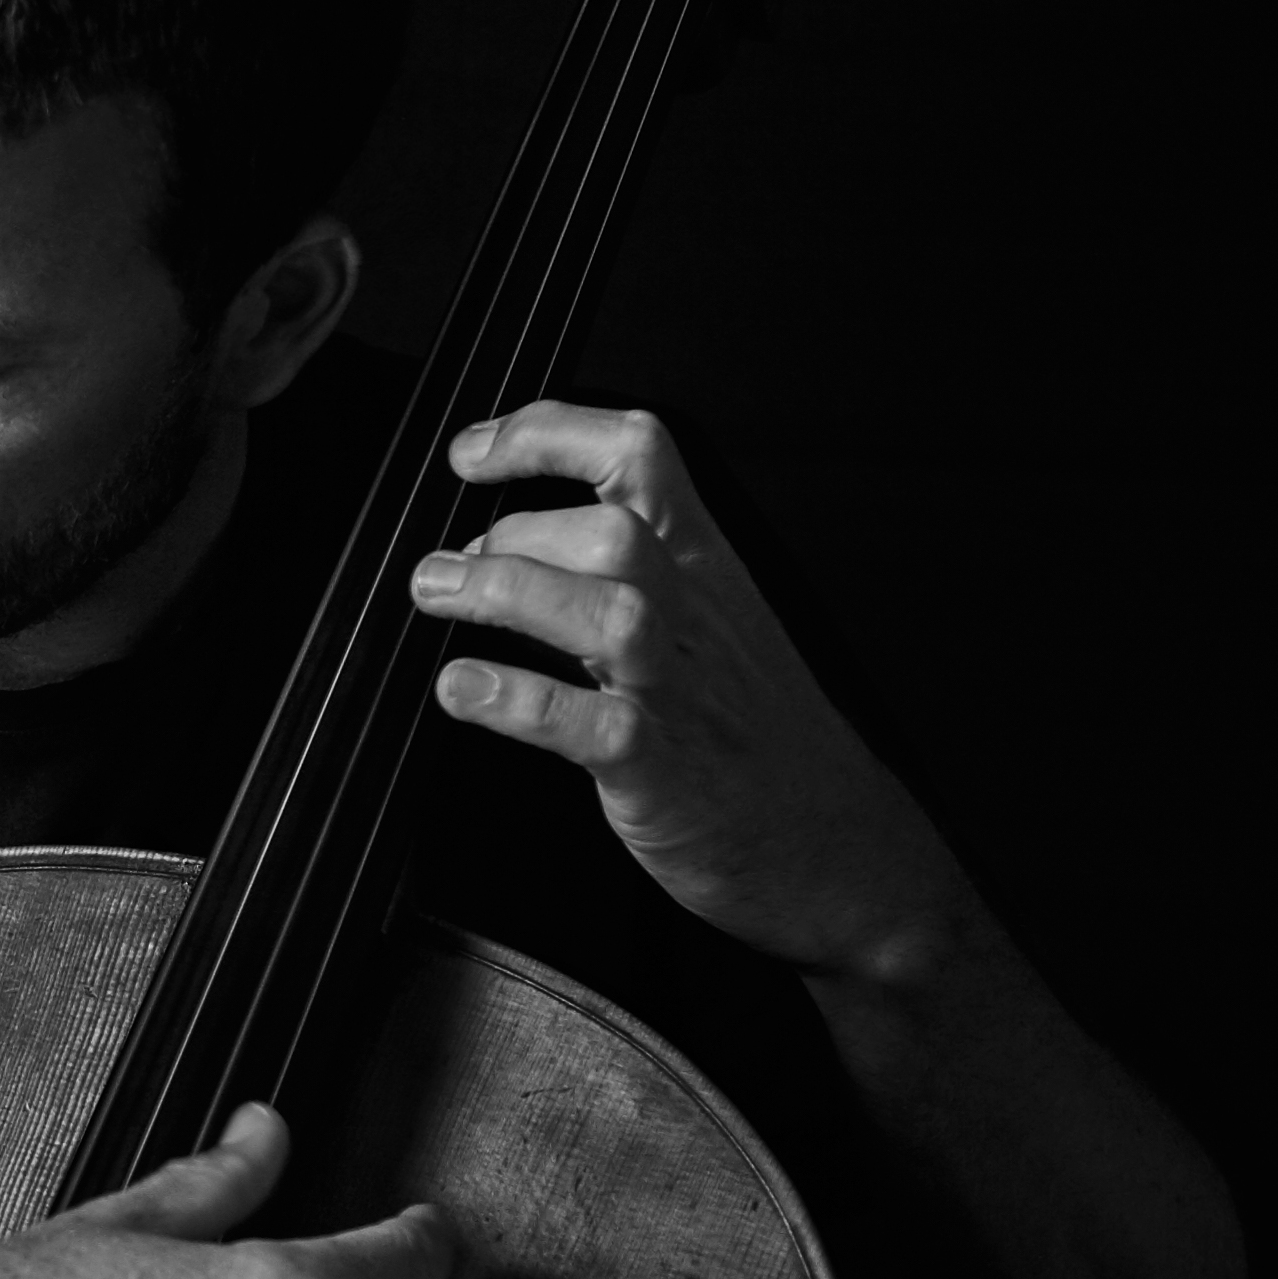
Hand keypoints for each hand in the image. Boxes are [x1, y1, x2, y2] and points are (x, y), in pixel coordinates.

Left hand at [411, 399, 968, 981]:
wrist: (838, 845)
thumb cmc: (755, 735)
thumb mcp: (704, 622)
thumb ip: (623, 572)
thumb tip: (504, 546)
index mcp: (704, 567)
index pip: (638, 456)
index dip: (548, 434)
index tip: (474, 453)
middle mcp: (694, 617)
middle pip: (612, 530)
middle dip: (513, 530)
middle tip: (442, 566)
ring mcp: (682, 695)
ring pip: (608, 611)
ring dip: (508, 592)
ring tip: (439, 594)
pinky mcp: (664, 774)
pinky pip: (592, 724)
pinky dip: (518, 700)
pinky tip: (464, 690)